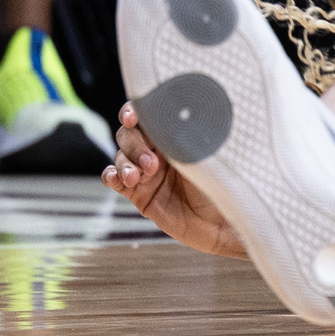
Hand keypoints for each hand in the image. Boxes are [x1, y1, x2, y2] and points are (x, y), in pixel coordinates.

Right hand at [101, 102, 247, 259]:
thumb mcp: (207, 155)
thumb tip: (173, 115)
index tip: (133, 117)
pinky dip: (111, 175)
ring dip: (125, 164)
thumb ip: (186, 136)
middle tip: (152, 164)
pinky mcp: (139, 193)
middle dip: (134, 145)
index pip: (149, 115)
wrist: (223, 223)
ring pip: (121, 156)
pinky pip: (115, 179)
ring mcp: (147, 171)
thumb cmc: (223, 184)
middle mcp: (158, 150)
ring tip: (137, 177)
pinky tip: (116, 178)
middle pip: (129, 134)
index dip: (135, 112)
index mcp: (176, 134)